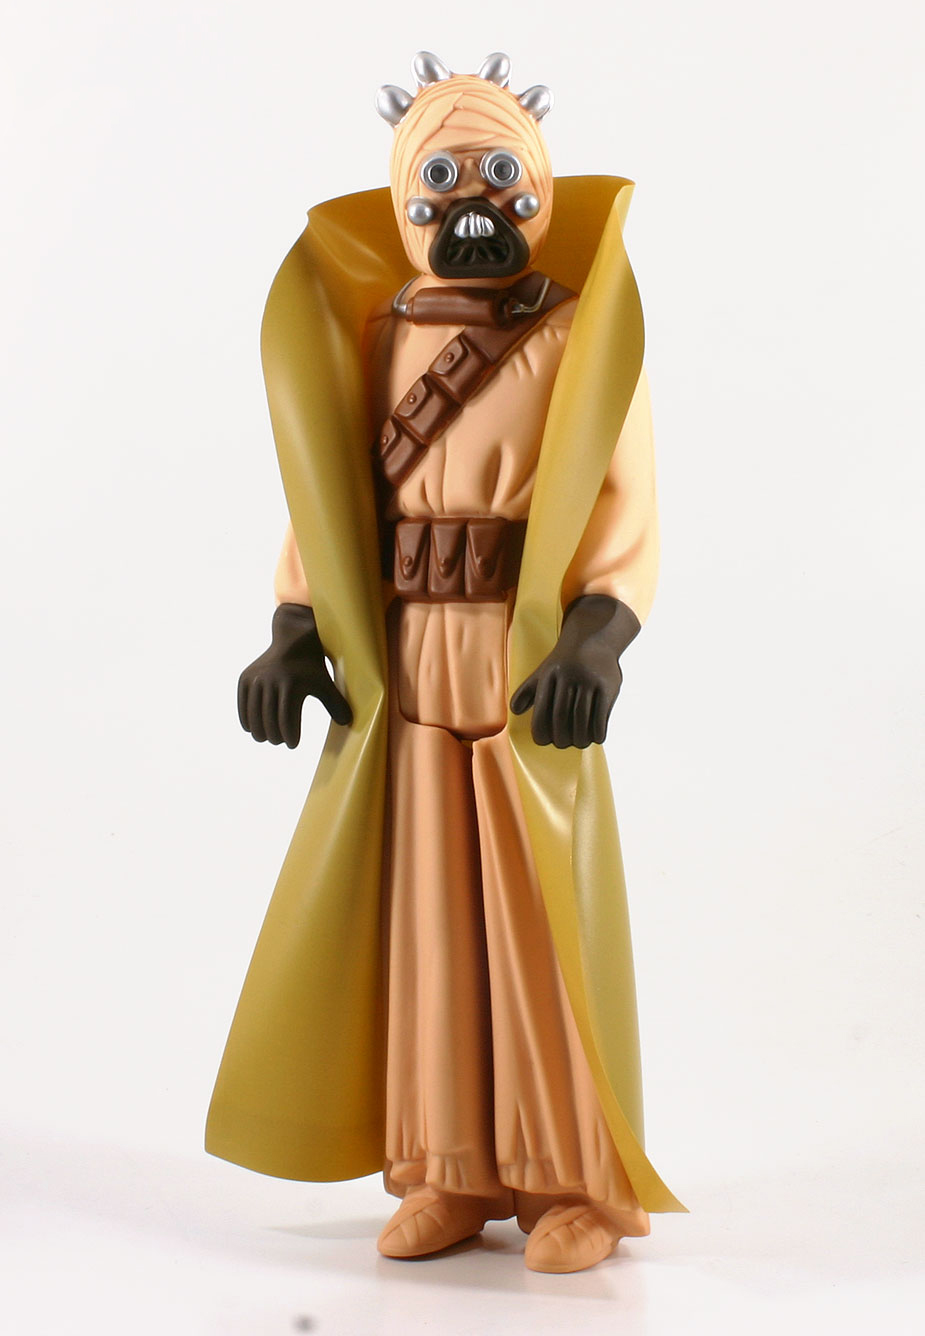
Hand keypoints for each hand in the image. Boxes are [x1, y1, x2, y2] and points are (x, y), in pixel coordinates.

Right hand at [237, 604, 351, 747]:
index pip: (286, 723)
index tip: (293, 744)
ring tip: (268, 737)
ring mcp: (255, 679)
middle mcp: (271, 682)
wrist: (292, 641)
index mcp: (291, 686)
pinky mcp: (245, 678)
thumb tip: (347, 723)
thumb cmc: (312, 668)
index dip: (289, 738)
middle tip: (280, 741)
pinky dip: (247, 720)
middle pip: (268, 723)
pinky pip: (243, 707)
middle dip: (275, 737)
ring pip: (254, 718)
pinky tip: (253, 728)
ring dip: (260, 732)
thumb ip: (336, 704)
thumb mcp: (326, 684)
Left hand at [510, 595, 639, 748]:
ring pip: (582, 719)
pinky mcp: (608, 686)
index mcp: (550, 675)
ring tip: (578, 743)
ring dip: (579, 738)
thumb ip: (528, 690)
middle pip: (561, 717)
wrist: (595, 638)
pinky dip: (597, 732)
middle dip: (560, 737)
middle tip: (562, 744)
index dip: (541, 730)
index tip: (543, 741)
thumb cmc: (565, 662)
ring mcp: (589, 681)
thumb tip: (514, 710)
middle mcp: (569, 677)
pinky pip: (601, 716)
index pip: (542, 709)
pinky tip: (595, 738)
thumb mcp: (544, 671)